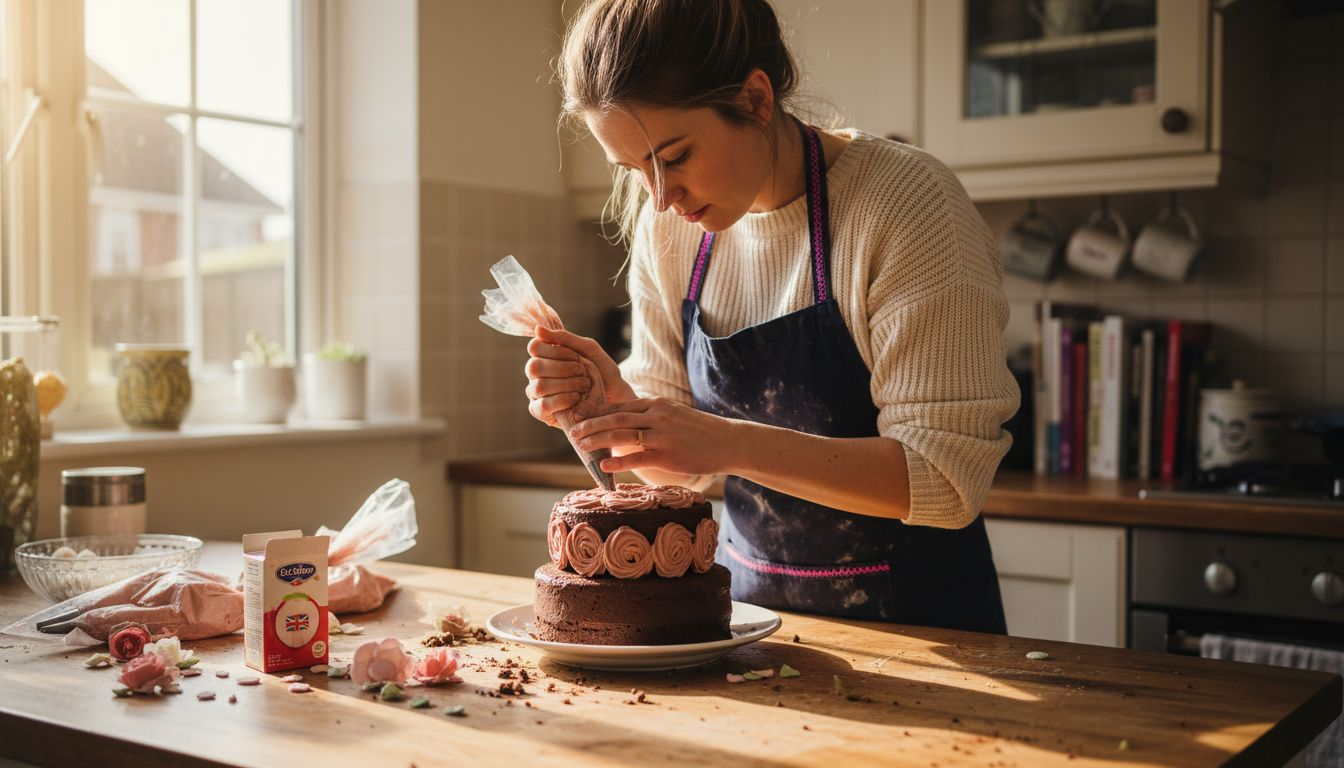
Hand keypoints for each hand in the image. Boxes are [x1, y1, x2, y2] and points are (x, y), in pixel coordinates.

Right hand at [524, 326, 633, 426]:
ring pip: (539, 386)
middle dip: (563, 369)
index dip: (555, 351)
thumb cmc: (602, 371)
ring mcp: (536, 393)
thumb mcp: (587, 349)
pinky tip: (576, 398)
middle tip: (582, 372)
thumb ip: (564, 338)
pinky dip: (562, 400)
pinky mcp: (540, 412)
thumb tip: (537, 329)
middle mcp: (536, 374)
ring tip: (584, 386)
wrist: (616, 396)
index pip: (534, 347)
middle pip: (534, 366)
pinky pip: (542, 405)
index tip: (575, 356)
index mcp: (544, 355)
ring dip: (566, 384)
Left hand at [567, 397, 742, 476]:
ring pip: (622, 433)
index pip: (621, 406)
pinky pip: (638, 456)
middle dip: (592, 424)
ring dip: (598, 439)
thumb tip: (628, 426)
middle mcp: (656, 416)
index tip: (583, 418)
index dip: (599, 413)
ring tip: (581, 446)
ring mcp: (661, 435)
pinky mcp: (667, 454)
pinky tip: (605, 465)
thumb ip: (652, 418)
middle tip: (574, 431)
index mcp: (656, 405)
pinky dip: (619, 460)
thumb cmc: (700, 432)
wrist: (728, 442)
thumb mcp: (674, 416)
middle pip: (616, 417)